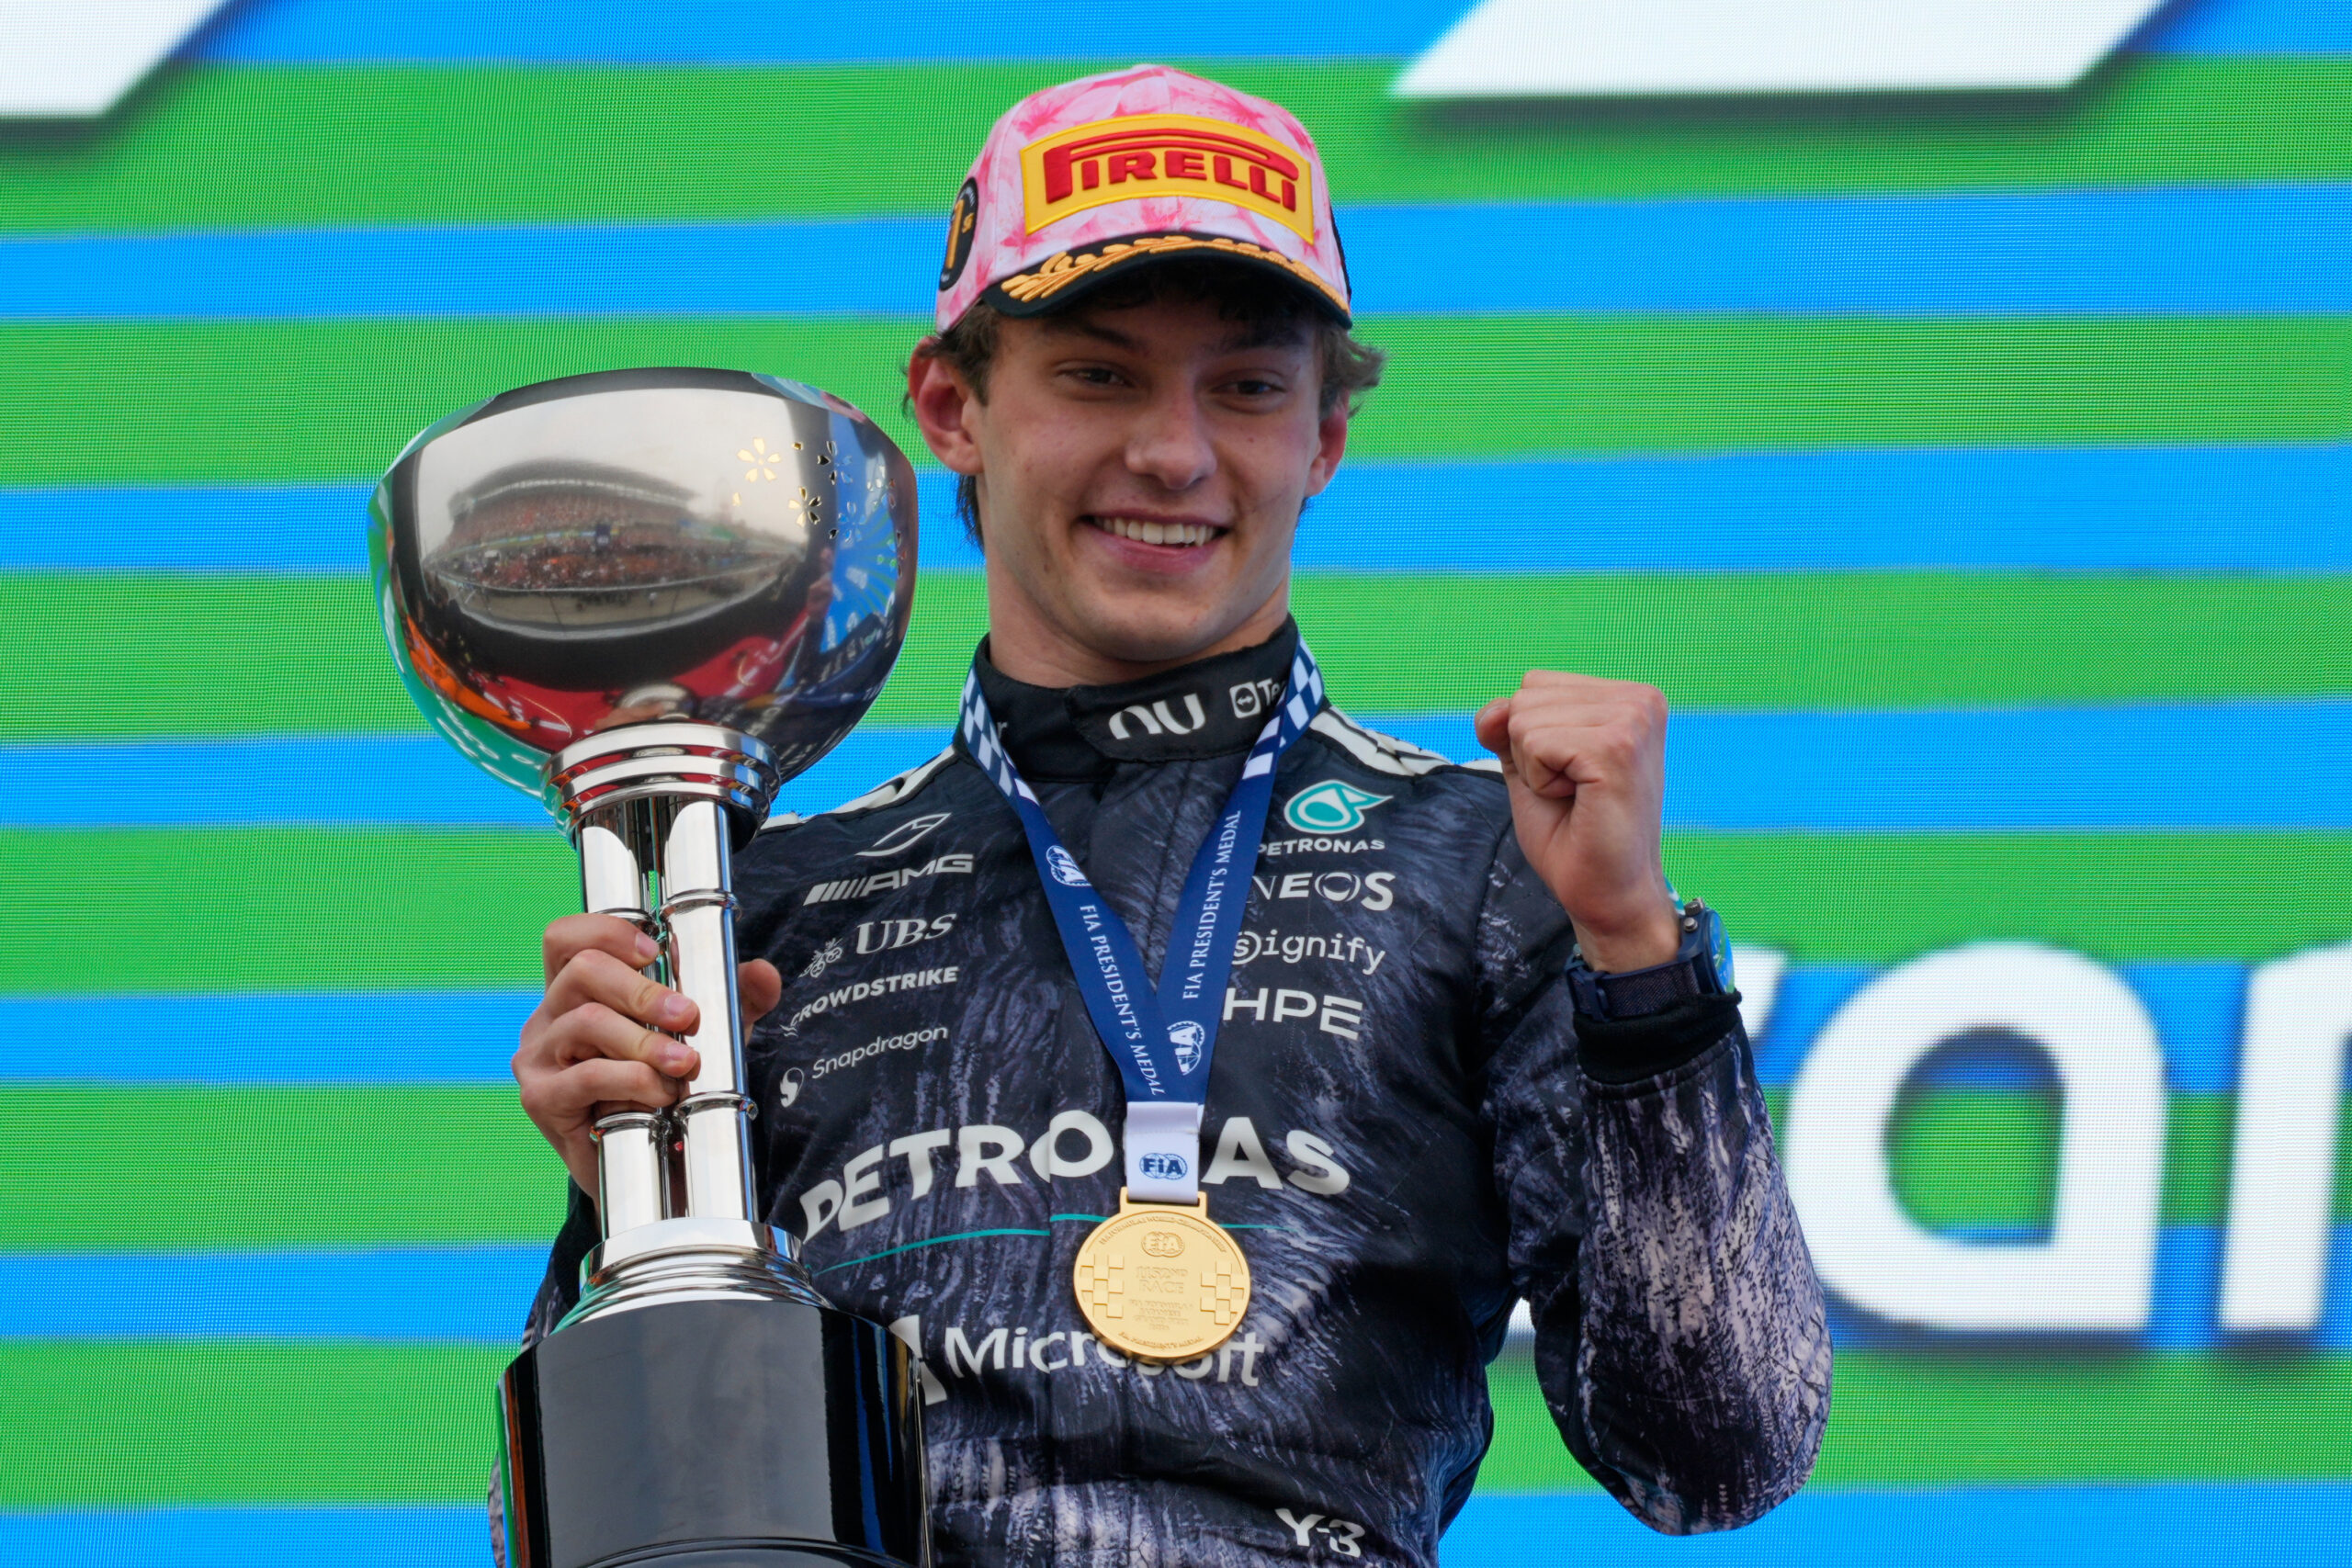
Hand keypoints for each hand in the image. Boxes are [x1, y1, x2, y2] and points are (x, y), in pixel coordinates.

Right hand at [515, 914, 783, 1197]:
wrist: (652, 1165)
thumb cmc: (667, 1083)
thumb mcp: (707, 1033)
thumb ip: (737, 999)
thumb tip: (763, 974)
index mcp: (576, 990)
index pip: (568, 938)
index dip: (607, 931)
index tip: (657, 952)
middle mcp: (548, 1016)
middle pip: (582, 971)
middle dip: (644, 990)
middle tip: (688, 1016)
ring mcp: (537, 1057)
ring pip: (587, 1021)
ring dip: (645, 1041)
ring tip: (685, 1064)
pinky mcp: (541, 1098)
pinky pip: (585, 1076)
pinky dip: (632, 1080)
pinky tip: (660, 1094)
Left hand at [1474, 671, 1681, 971]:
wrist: (1606, 894)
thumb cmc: (1574, 835)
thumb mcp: (1530, 767)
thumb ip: (1508, 728)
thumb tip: (1492, 709)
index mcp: (1628, 697)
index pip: (1534, 684)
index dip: (1531, 738)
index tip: (1573, 778)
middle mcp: (1639, 699)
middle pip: (1526, 696)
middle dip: (1530, 752)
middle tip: (1574, 793)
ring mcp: (1633, 720)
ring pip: (1524, 719)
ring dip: (1536, 769)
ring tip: (1577, 797)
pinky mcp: (1617, 747)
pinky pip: (1534, 743)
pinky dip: (1540, 780)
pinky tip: (1578, 802)